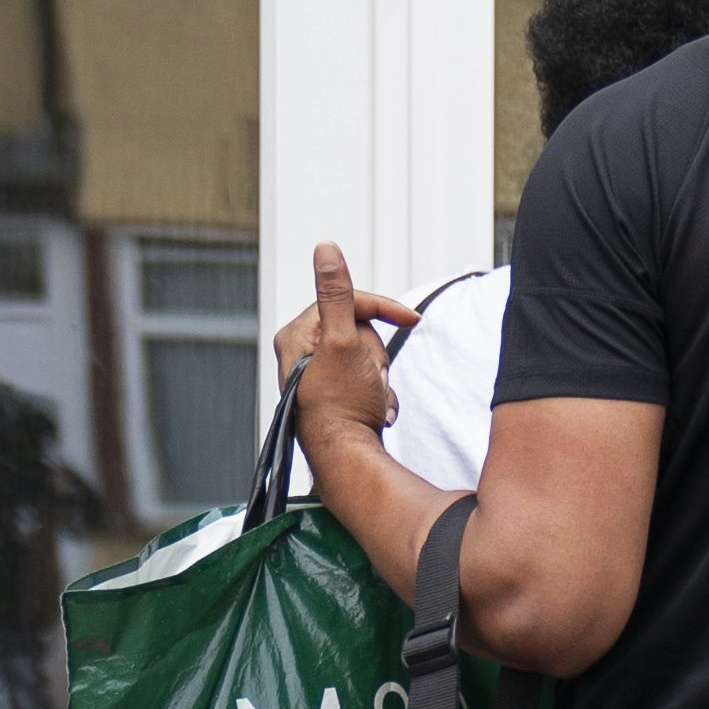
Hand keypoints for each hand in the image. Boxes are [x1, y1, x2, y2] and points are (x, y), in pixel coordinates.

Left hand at [271, 245, 410, 455]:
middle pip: (359, 330)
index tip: (411, 319)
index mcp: (297, 335)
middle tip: (370, 376)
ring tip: (372, 397)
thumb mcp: (344, 340)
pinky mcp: (334, 395)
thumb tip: (326, 249)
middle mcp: (302, 353)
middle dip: (376, 355)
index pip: (347, 302)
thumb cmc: (342, 404)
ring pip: (367, 356)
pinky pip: (366, 380)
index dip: (382, 309)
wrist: (347, 459)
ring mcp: (319, 375)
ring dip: (380, 377)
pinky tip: (374, 409)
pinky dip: (377, 393)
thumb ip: (337, 293)